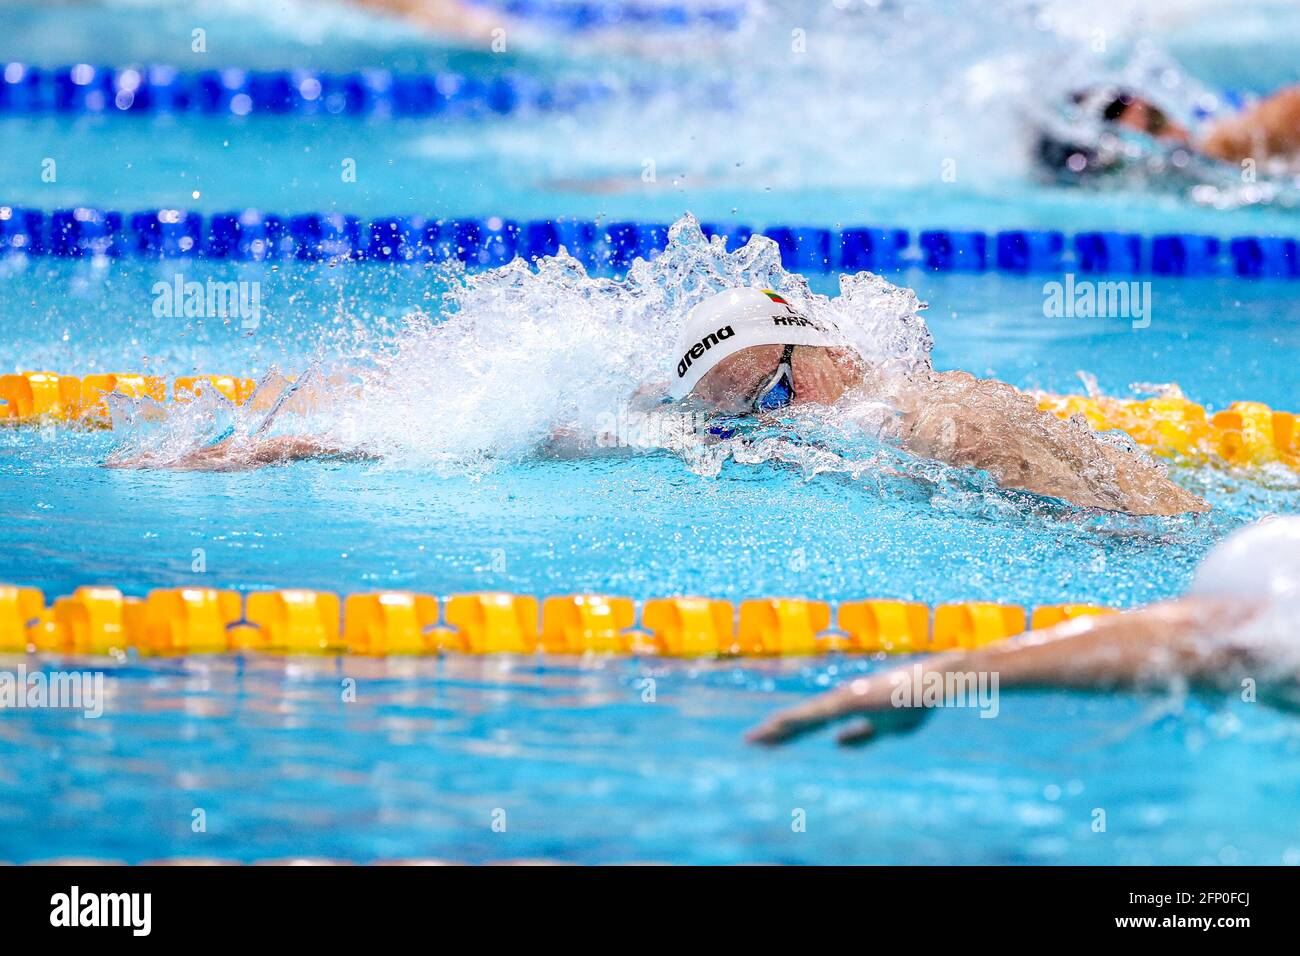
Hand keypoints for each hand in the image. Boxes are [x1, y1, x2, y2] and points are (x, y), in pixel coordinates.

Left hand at [746, 672, 931, 746]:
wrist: (934, 683)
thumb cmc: (915, 700)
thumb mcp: (888, 728)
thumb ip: (862, 736)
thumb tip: (837, 745)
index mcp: (846, 706)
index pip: (810, 723)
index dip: (790, 732)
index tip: (770, 740)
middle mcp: (839, 700)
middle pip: (800, 720)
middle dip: (776, 732)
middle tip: (751, 741)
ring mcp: (842, 698)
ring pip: (803, 717)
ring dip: (778, 729)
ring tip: (754, 739)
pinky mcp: (849, 699)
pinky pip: (816, 714)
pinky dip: (795, 721)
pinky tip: (776, 726)